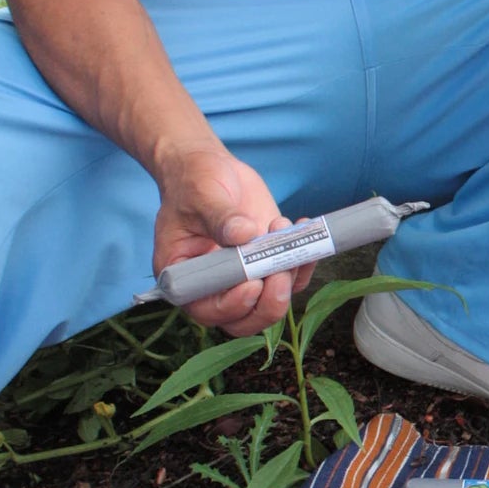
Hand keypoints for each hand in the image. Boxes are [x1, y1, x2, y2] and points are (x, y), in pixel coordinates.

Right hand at [152, 138, 314, 333]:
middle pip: (245, 319)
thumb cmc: (194, 181)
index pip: (208, 310)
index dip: (233, 305)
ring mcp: (244, 278)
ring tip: (283, 230)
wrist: (212, 168)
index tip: (252, 282)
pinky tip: (303, 229)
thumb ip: (220, 218)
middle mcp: (214, 286)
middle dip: (268, 303)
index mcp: (185, 277)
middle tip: (281, 272)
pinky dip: (303, 261)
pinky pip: (291, 277)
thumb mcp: (201, 195)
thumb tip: (244, 235)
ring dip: (288, 276)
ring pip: (272, 303)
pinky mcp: (268, 264)